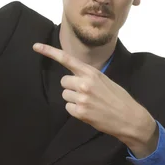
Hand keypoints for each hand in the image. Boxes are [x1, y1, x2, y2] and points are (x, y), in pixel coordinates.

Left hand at [33, 43, 157, 155]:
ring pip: (65, 95)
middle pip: (64, 81)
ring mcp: (81, 98)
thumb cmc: (118, 97)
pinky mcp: (80, 112)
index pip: (67, 59)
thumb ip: (88, 76)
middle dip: (71, 87)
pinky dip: (75, 110)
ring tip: (89, 103)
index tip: (35, 46)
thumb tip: (72, 77)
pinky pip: (68, 108)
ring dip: (73, 99)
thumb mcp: (105, 80)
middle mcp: (84, 83)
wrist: (129, 117)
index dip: (49, 52)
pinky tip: (88, 111)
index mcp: (91, 72)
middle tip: (86, 93)